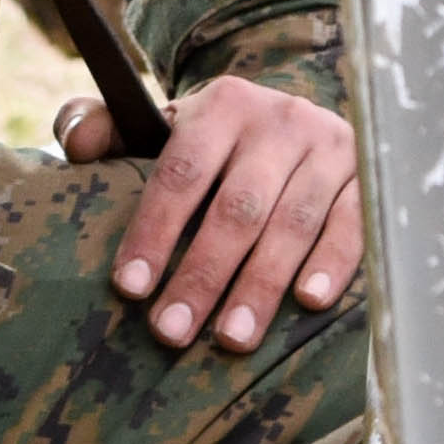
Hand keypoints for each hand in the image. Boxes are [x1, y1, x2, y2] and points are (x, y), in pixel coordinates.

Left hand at [65, 73, 362, 352]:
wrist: (293, 123)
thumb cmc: (211, 144)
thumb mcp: (158, 126)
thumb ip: (104, 127)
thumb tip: (76, 144)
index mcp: (221, 105)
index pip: (182, 171)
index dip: (155, 230)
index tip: (131, 287)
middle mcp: (280, 119)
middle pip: (237, 207)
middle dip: (202, 275)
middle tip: (171, 332)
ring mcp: (329, 147)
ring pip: (292, 222)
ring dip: (260, 285)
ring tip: (230, 339)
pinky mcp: (366, 177)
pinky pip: (353, 223)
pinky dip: (333, 262)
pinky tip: (308, 302)